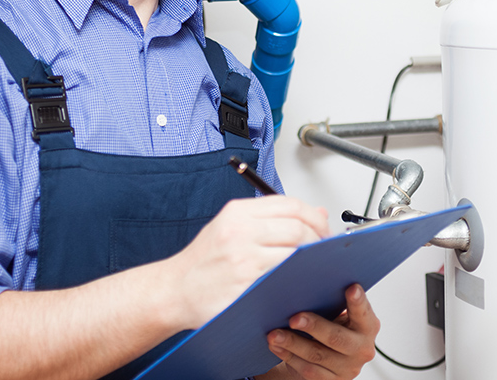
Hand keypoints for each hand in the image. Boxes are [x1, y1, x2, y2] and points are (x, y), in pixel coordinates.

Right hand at [167, 196, 329, 328]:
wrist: (174, 290)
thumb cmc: (203, 262)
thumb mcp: (232, 227)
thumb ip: (273, 218)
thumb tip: (318, 214)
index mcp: (237, 212)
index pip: (291, 205)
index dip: (314, 217)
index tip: (322, 230)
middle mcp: (240, 231)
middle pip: (298, 227)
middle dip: (318, 241)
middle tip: (323, 253)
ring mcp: (242, 259)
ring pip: (295, 253)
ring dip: (312, 262)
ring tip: (313, 268)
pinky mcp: (246, 285)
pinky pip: (284, 279)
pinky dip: (298, 280)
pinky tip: (299, 283)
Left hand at [260, 284, 380, 379]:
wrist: (331, 358)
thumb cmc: (333, 324)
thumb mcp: (338, 313)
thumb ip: (332, 301)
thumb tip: (304, 280)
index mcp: (368, 326)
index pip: (364, 313)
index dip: (358, 302)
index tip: (351, 287)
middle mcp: (362, 349)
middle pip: (337, 338)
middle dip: (314, 326)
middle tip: (294, 318)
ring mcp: (348, 368)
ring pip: (317, 355)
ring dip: (292, 343)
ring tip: (274, 334)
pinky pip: (308, 370)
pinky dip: (289, 356)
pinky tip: (276, 346)